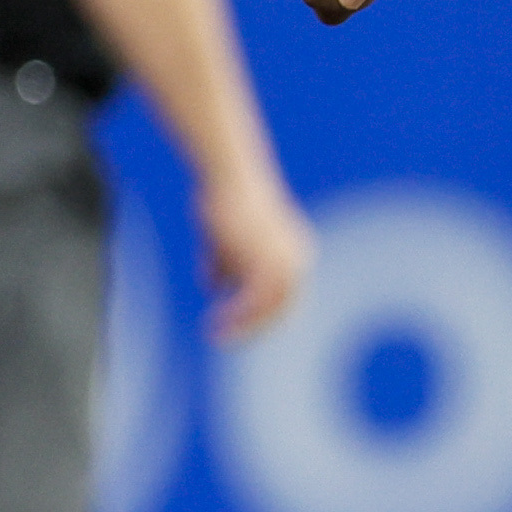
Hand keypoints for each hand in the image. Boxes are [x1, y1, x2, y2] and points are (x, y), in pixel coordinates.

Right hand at [197, 167, 315, 340]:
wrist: (228, 172)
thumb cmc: (224, 198)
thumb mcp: (225, 237)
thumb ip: (225, 262)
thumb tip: (213, 286)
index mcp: (297, 253)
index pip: (287, 298)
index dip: (263, 317)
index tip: (238, 329)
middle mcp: (298, 260)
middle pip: (281, 309)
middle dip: (252, 328)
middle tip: (224, 340)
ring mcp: (283, 261)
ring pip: (265, 309)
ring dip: (240, 327)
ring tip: (214, 335)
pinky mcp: (264, 261)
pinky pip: (250, 301)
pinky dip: (233, 317)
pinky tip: (214, 325)